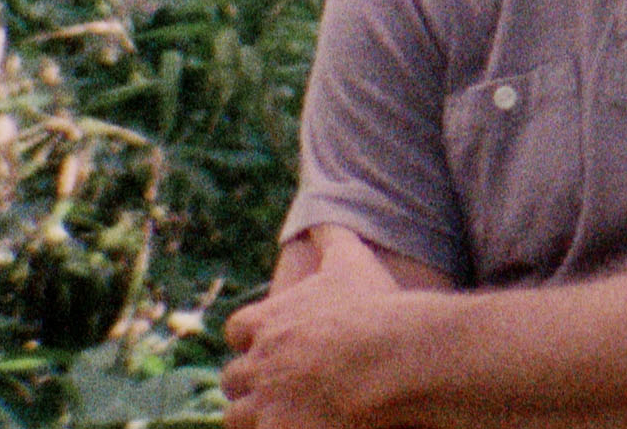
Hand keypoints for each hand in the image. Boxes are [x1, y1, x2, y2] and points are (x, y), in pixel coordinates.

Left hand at [222, 227, 406, 428]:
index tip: (272, 344)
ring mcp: (266, 404)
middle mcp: (259, 363)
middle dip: (251, 381)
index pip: (237, 330)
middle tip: (280, 385)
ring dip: (256, 416)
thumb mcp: (351, 262)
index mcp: (268, 321)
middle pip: (233, 378)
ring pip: (237, 417)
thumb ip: (332, 236)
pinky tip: (304, 426)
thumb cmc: (373, 309)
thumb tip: (319, 218)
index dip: (253, 339)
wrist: (393, 360)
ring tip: (285, 415)